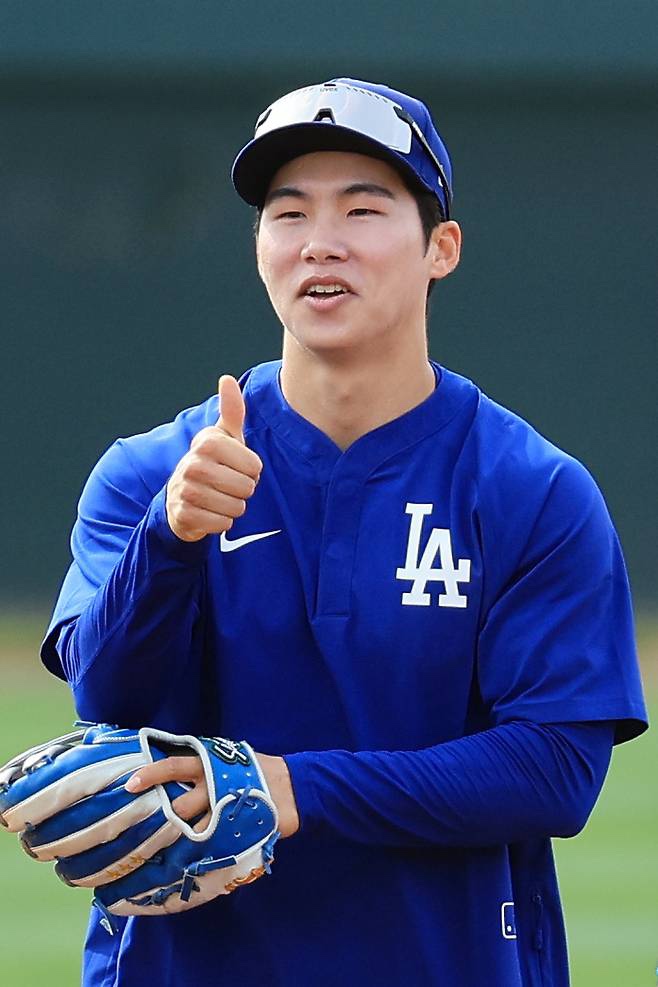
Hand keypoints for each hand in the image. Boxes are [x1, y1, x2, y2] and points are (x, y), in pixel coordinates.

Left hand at [125, 753, 299, 838]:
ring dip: (176, 841)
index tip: (129, 785)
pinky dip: (198, 855)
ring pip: (193, 828)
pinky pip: (212, 845)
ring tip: (156, 854)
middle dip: (159, 818)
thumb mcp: (227, 759)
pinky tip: (186, 864)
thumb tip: (167, 775)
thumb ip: (201, 766)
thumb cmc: (254, 771)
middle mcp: (214, 784)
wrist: (294, 787)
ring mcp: (226, 809)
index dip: (151, 774)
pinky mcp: (237, 829)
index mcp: (209, 764)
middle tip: (136, 831)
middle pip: (179, 804)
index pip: (174, 766)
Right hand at [166, 375, 262, 541]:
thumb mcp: (223, 437)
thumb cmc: (212, 463)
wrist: (180, 498)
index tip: (237, 467)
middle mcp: (192, 464)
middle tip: (228, 484)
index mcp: (206, 442)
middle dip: (244, 490)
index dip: (252, 470)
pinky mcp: (184, 515)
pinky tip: (212, 512)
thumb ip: (231, 410)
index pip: (254, 465)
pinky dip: (223, 522)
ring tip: (220, 497)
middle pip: (247, 487)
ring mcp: (186, 490)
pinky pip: (223, 524)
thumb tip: (226, 379)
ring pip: (236, 507)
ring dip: (234, 506)